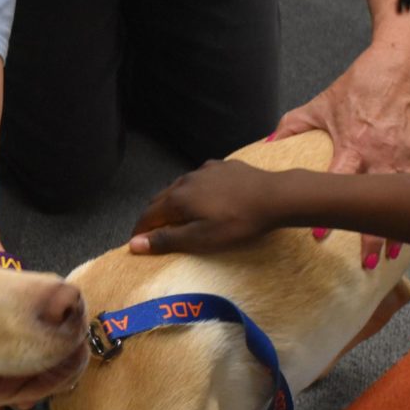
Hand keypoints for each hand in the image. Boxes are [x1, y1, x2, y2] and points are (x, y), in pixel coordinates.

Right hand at [129, 160, 278, 254]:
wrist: (275, 196)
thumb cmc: (237, 223)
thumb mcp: (200, 239)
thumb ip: (166, 240)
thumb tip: (134, 244)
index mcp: (177, 199)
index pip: (147, 215)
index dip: (140, 231)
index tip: (138, 243)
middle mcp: (185, 180)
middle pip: (160, 199)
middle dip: (154, 216)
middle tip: (155, 232)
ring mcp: (205, 170)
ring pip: (180, 187)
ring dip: (173, 202)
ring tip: (179, 216)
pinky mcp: (223, 166)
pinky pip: (200, 179)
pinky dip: (194, 191)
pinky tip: (206, 198)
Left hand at [274, 41, 409, 266]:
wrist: (399, 63)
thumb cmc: (359, 85)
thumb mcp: (321, 104)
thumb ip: (292, 126)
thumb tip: (267, 143)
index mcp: (353, 145)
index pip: (337, 184)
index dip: (328, 210)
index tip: (320, 236)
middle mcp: (380, 154)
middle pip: (374, 201)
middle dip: (372, 233)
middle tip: (367, 262)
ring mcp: (405, 154)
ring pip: (401, 198)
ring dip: (397, 227)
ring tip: (391, 256)